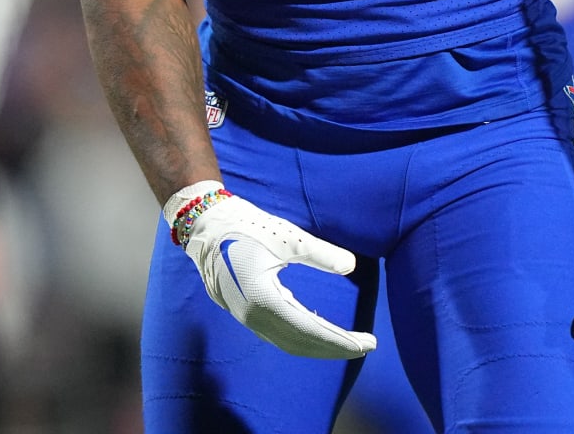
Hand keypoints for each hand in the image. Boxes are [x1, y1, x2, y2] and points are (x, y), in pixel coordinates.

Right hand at [166, 182, 375, 359]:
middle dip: (334, 348)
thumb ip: (320, 253)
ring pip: (288, 342)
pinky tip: (316, 332)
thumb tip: (351, 265)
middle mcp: (253, 316)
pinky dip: (301, 338)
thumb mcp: (288, 237)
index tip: (368, 343)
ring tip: (345, 343)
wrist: (205, 225)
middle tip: (365, 347)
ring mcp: (245, 317)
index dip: (341, 340)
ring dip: (318, 346)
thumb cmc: (246, 226)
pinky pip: (277, 335)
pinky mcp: (243, 312)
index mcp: (264, 300)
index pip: (311, 331)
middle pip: (301, 343)